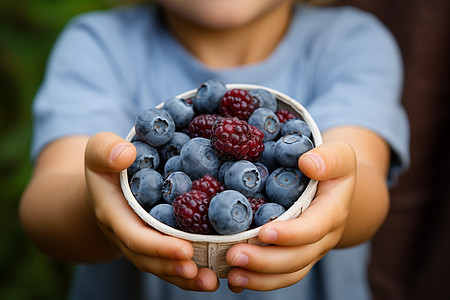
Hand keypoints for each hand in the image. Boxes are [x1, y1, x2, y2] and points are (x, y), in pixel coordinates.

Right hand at [84, 132, 218, 290]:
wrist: (105, 184)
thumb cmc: (106, 163)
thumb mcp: (99, 150)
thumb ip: (106, 150)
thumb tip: (126, 154)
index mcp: (113, 214)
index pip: (134, 236)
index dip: (158, 246)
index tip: (185, 250)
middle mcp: (126, 234)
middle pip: (148, 259)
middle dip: (174, 268)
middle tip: (202, 273)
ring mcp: (140, 241)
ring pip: (160, 266)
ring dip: (184, 277)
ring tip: (210, 281)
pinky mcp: (155, 242)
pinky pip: (169, 261)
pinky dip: (188, 271)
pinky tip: (211, 273)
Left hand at [225, 140, 355, 291]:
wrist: (335, 186)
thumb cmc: (332, 165)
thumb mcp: (339, 154)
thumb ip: (330, 158)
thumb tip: (309, 164)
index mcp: (332, 212)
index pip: (314, 228)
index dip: (291, 234)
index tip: (264, 232)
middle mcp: (322, 237)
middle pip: (298, 258)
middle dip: (266, 261)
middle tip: (233, 256)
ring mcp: (309, 249)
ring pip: (289, 273)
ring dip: (260, 278)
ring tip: (231, 276)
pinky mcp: (295, 255)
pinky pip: (281, 275)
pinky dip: (259, 281)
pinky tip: (234, 280)